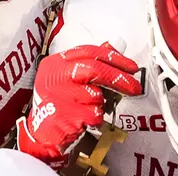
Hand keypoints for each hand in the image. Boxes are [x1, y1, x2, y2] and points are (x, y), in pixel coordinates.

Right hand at [15, 43, 142, 167]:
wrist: (43, 132)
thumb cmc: (61, 102)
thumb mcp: (70, 77)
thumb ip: (90, 61)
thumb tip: (114, 45)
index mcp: (56, 62)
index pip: (90, 52)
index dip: (114, 58)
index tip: (132, 67)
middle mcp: (54, 76)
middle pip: (94, 70)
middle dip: (119, 78)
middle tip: (134, 87)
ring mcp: (57, 96)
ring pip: (95, 95)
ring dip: (100, 103)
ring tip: (90, 108)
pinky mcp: (63, 116)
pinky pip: (92, 114)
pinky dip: (95, 117)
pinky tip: (86, 119)